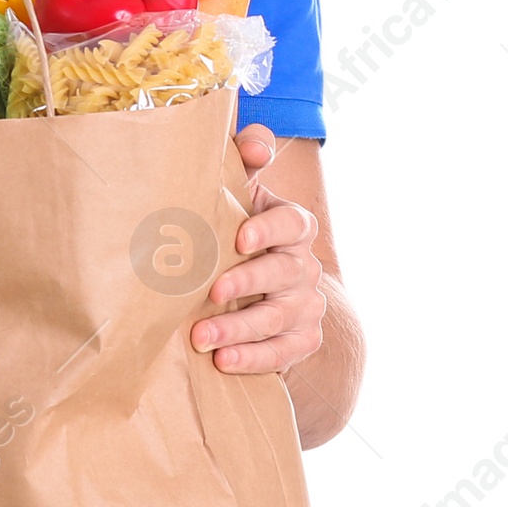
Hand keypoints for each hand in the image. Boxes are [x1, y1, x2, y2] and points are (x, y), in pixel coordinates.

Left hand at [191, 124, 325, 374]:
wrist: (261, 289)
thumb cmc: (235, 230)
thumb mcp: (239, 195)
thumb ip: (244, 161)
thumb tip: (255, 145)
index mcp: (292, 225)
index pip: (293, 223)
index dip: (269, 229)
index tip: (240, 238)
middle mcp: (305, 265)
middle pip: (284, 273)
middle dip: (248, 283)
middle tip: (212, 292)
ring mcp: (306, 305)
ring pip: (279, 319)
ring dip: (239, 329)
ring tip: (200, 338)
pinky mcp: (302, 340)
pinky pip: (284, 354)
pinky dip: (254, 359)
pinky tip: (223, 361)